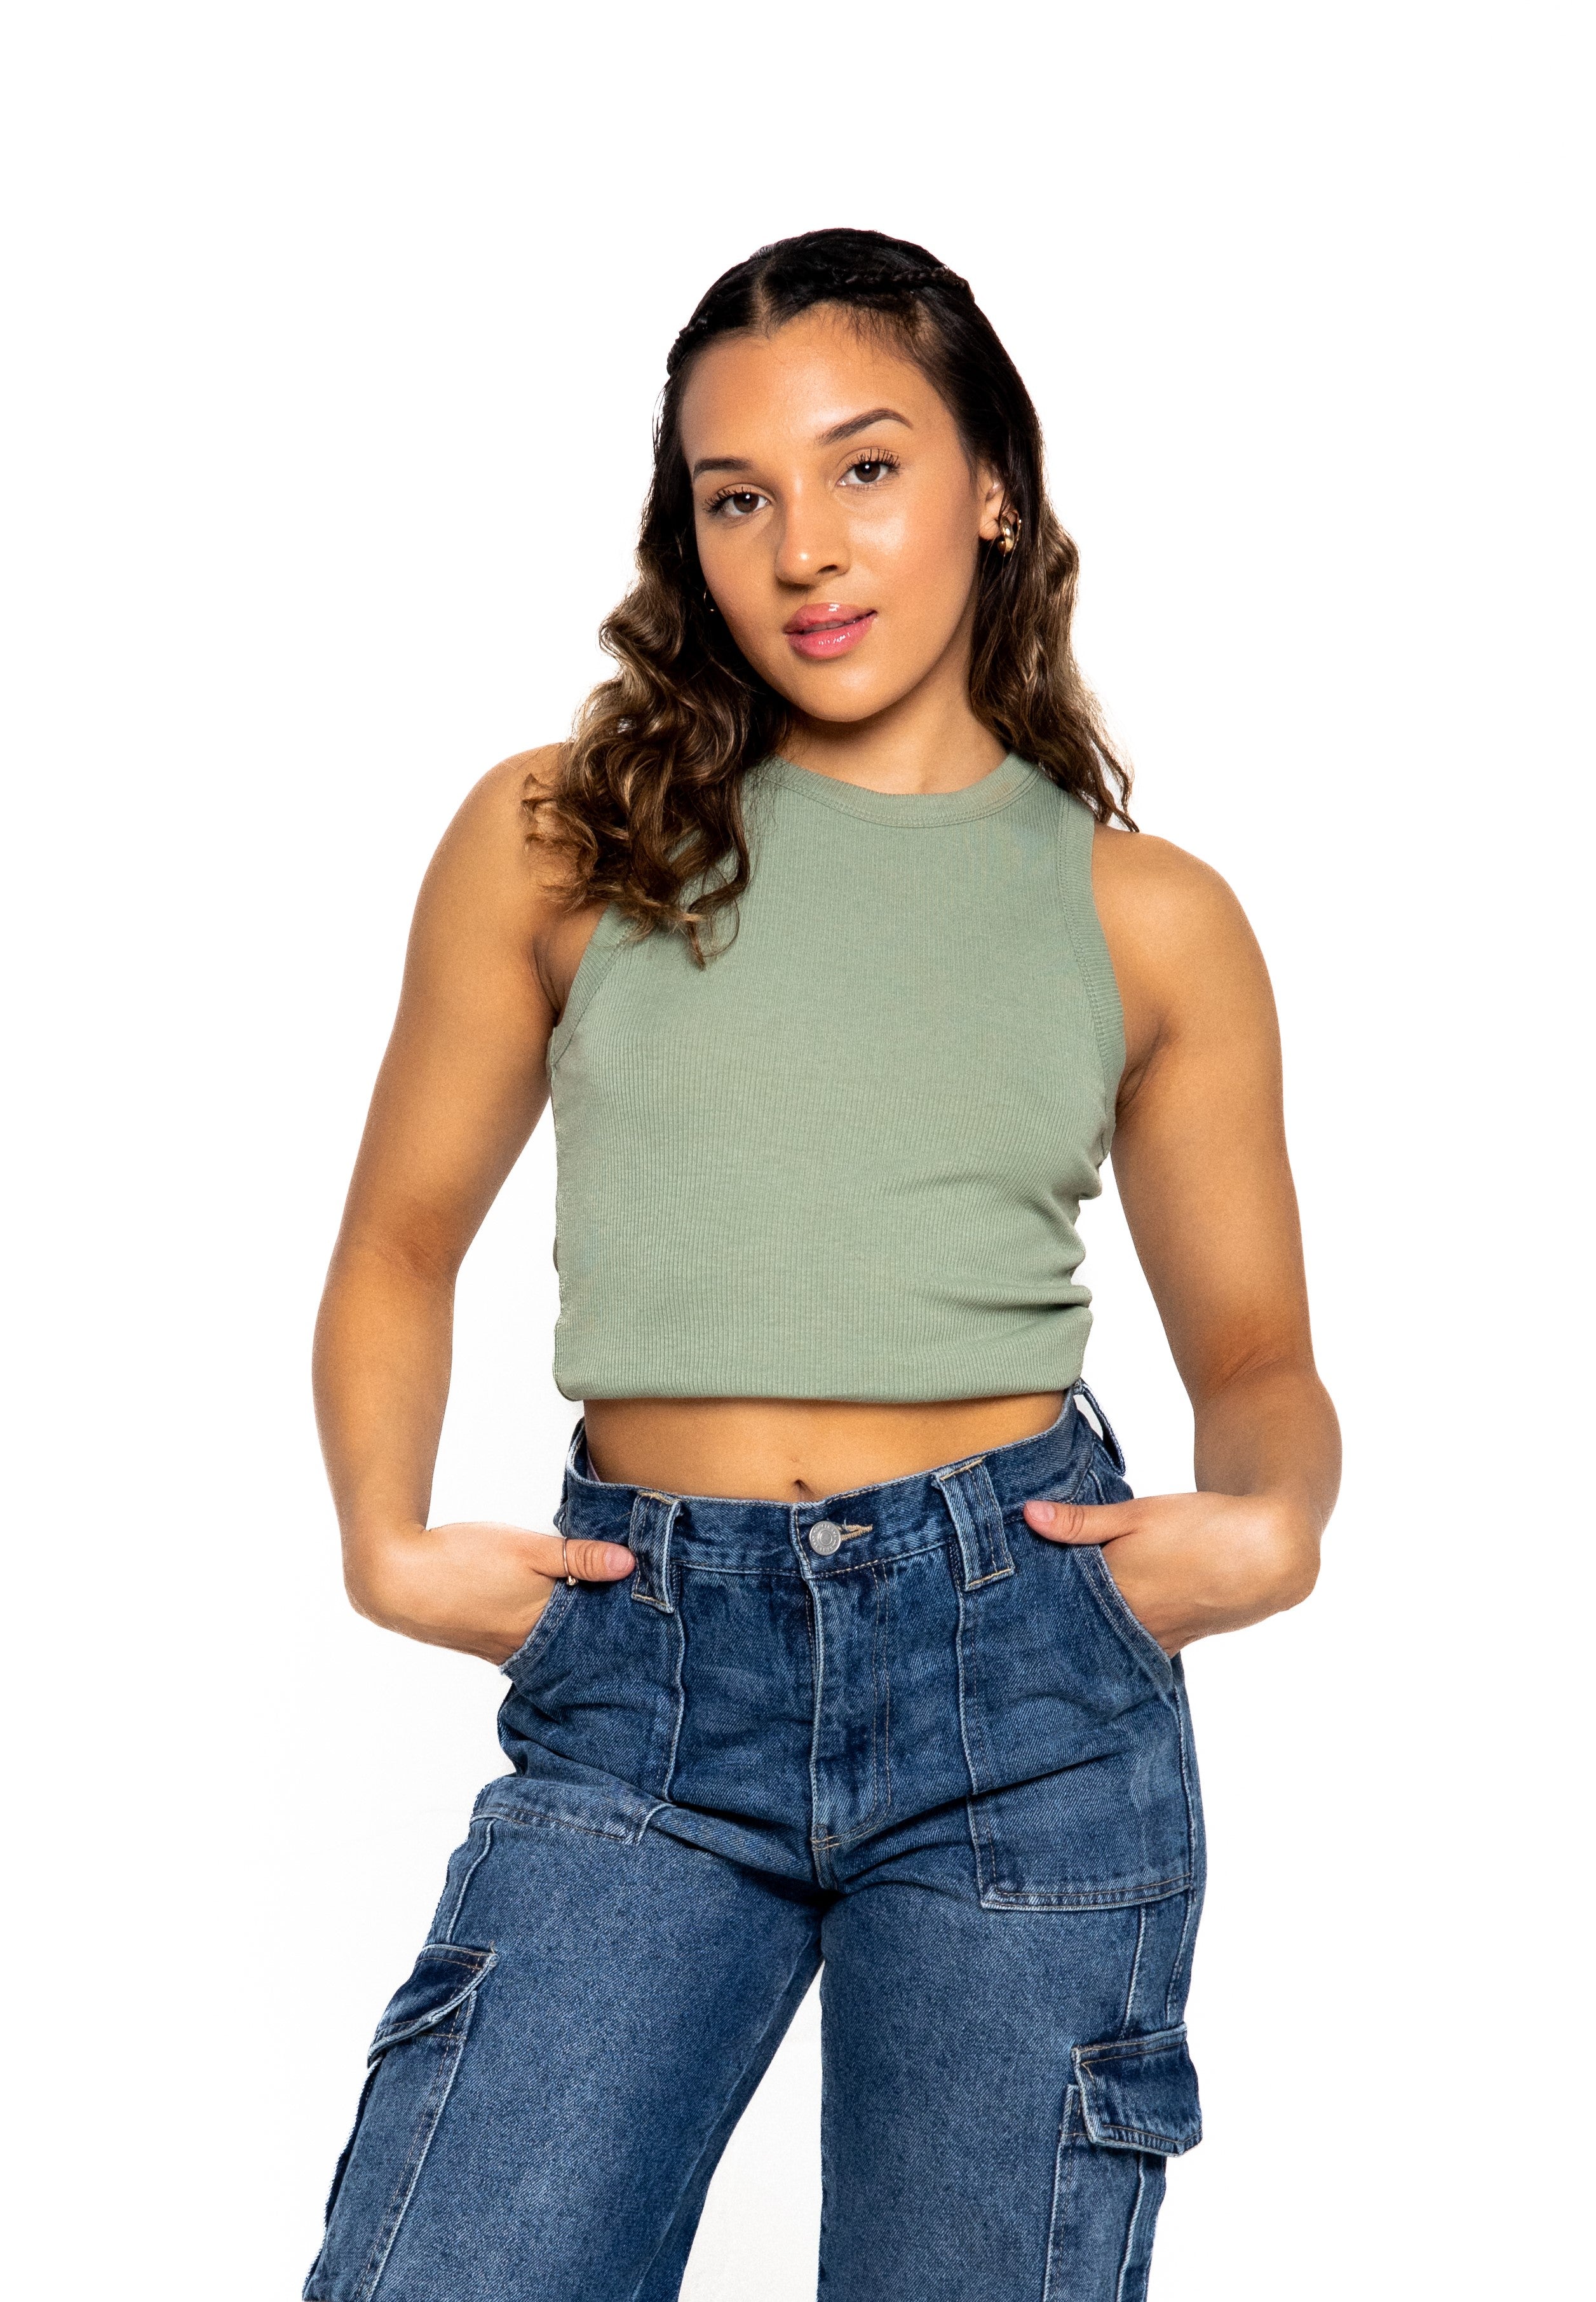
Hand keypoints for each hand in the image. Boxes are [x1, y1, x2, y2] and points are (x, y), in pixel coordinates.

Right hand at [343, 1519, 635, 1665]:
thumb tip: (629, 1564)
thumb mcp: (527, 1548)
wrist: (392, 1577)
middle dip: (597, 1628)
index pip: (595, 1633)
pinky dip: (537, 1627)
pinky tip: (540, 1609)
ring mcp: (496, 1649)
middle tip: (625, 1609)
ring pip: (546, 1641)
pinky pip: (521, 1640)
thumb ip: (578, 1557)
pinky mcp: (477, 1642)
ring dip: (565, 1627)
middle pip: (572, 1642)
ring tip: (588, 1605)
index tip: (642, 1605)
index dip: (619, 1617)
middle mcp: (521, 1649)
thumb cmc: (461, 1559)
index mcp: (540, 1628)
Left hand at [1020, 1489, 1318, 1654]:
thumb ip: (1082, 1521)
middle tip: (1013, 1627)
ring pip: (1107, 1645)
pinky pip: (1135, 1652)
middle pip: (1079, 1631)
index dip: (1031, 1603)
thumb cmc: (1201, 1526)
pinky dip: (1116, 1647)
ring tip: (1049, 1635)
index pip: (1058, 1605)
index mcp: (1116, 1593)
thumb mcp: (1139, 1513)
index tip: (1004, 1603)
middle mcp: (1133, 1625)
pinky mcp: (1177, 1644)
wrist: (1268, 1553)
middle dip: (1051, 1627)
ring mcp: (1157, 1639)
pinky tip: (1099, 1643)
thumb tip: (1028, 1515)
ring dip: (1085, 1638)